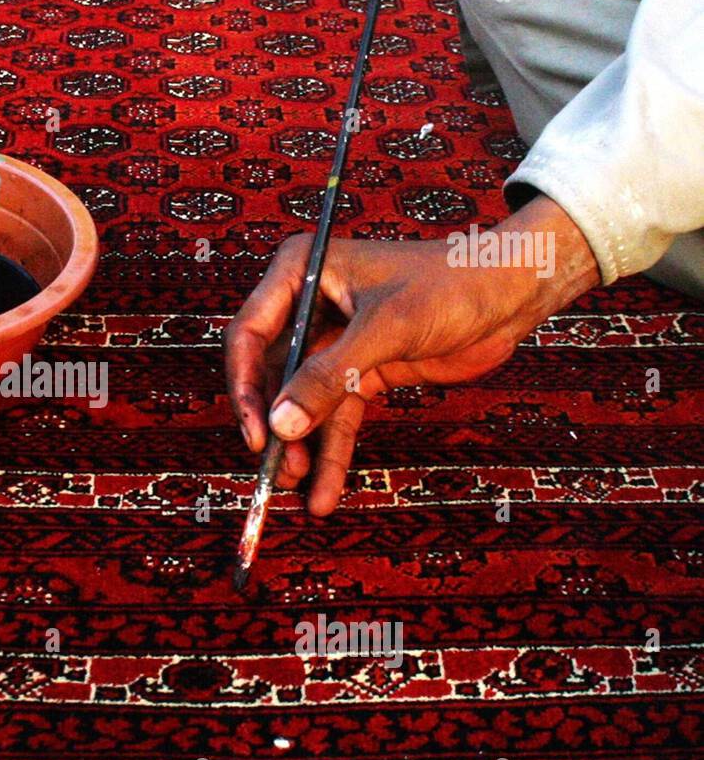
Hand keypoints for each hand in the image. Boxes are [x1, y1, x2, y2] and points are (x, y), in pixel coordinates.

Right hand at [223, 196, 600, 514]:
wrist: (514, 292)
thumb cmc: (452, 283)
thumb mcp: (386, 327)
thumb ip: (330, 375)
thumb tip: (281, 425)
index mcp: (301, 271)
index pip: (249, 334)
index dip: (245, 387)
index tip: (258, 434)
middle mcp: (308, 304)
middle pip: (270, 375)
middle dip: (276, 425)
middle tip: (277, 469)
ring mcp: (333, 339)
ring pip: (302, 403)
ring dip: (302, 446)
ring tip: (302, 487)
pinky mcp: (360, 368)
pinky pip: (335, 415)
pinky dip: (331, 450)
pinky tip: (324, 488)